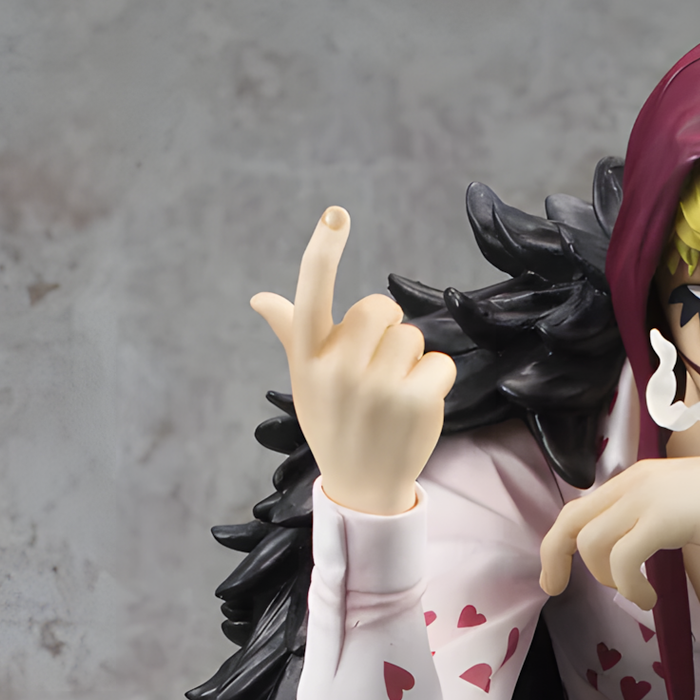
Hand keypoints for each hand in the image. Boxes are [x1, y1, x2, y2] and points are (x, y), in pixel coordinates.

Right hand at [250, 208, 454, 517]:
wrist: (362, 485)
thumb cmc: (333, 422)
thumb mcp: (306, 379)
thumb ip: (291, 332)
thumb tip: (261, 298)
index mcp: (308, 357)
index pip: (311, 294)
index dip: (323, 250)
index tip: (336, 214)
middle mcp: (337, 369)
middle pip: (379, 308)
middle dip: (386, 329)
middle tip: (377, 367)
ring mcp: (376, 387)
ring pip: (411, 335)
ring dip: (409, 359)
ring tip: (393, 394)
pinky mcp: (414, 402)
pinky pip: (438, 362)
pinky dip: (435, 380)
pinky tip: (416, 405)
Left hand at [539, 455, 699, 605]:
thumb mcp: (675, 503)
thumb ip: (646, 516)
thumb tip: (625, 548)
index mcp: (632, 479)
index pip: (577, 509)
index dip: (557, 543)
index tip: (554, 575)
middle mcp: (631, 483)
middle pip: (570, 522)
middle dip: (556, 560)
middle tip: (555, 589)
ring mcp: (646, 498)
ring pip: (593, 545)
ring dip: (608, 579)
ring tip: (636, 593)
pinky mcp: (663, 518)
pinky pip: (624, 559)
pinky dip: (630, 587)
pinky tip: (650, 598)